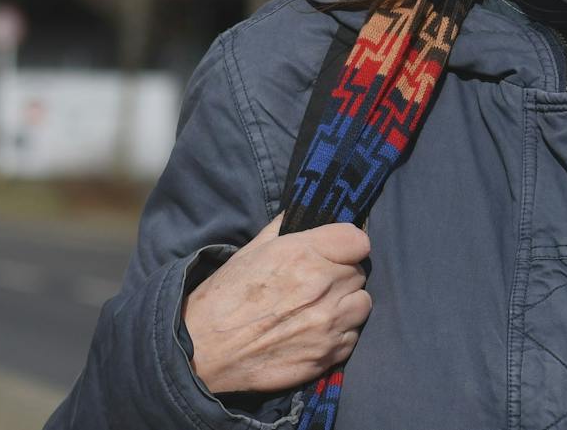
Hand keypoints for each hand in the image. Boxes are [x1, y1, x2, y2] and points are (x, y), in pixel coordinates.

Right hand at [182, 213, 372, 395]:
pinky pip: (353, 336)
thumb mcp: (251, 250)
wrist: (204, 351)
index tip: (336, 251)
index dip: (347, 245)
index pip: (357, 240)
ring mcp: (328, 324)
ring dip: (346, 303)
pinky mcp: (328, 355)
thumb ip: (286, 227)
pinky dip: (340, 333)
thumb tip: (307, 211)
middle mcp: (322, 287)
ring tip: (321, 308)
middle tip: (318, 283)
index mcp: (304, 254)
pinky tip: (316, 332)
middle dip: (342, 274)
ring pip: (362, 304)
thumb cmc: (224, 297)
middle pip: (359, 271)